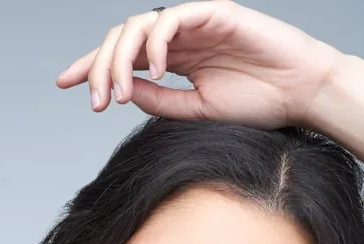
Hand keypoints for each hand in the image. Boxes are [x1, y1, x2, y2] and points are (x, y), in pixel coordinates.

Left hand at [55, 0, 344, 129]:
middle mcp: (179, 37)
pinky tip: (155, 72)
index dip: (92, 66)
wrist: (300, 94)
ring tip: (122, 94)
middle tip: (97, 101)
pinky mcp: (213, 11)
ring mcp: (194, 22)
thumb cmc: (257, 103)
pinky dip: (155, 45)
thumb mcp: (195, 111)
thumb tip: (125, 95)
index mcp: (174, 59)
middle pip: (122, 40)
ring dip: (121, 60)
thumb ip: (160, 101)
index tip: (64, 83)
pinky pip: (171, 19)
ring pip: (138, 26)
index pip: (123, 57)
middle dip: (100, 68)